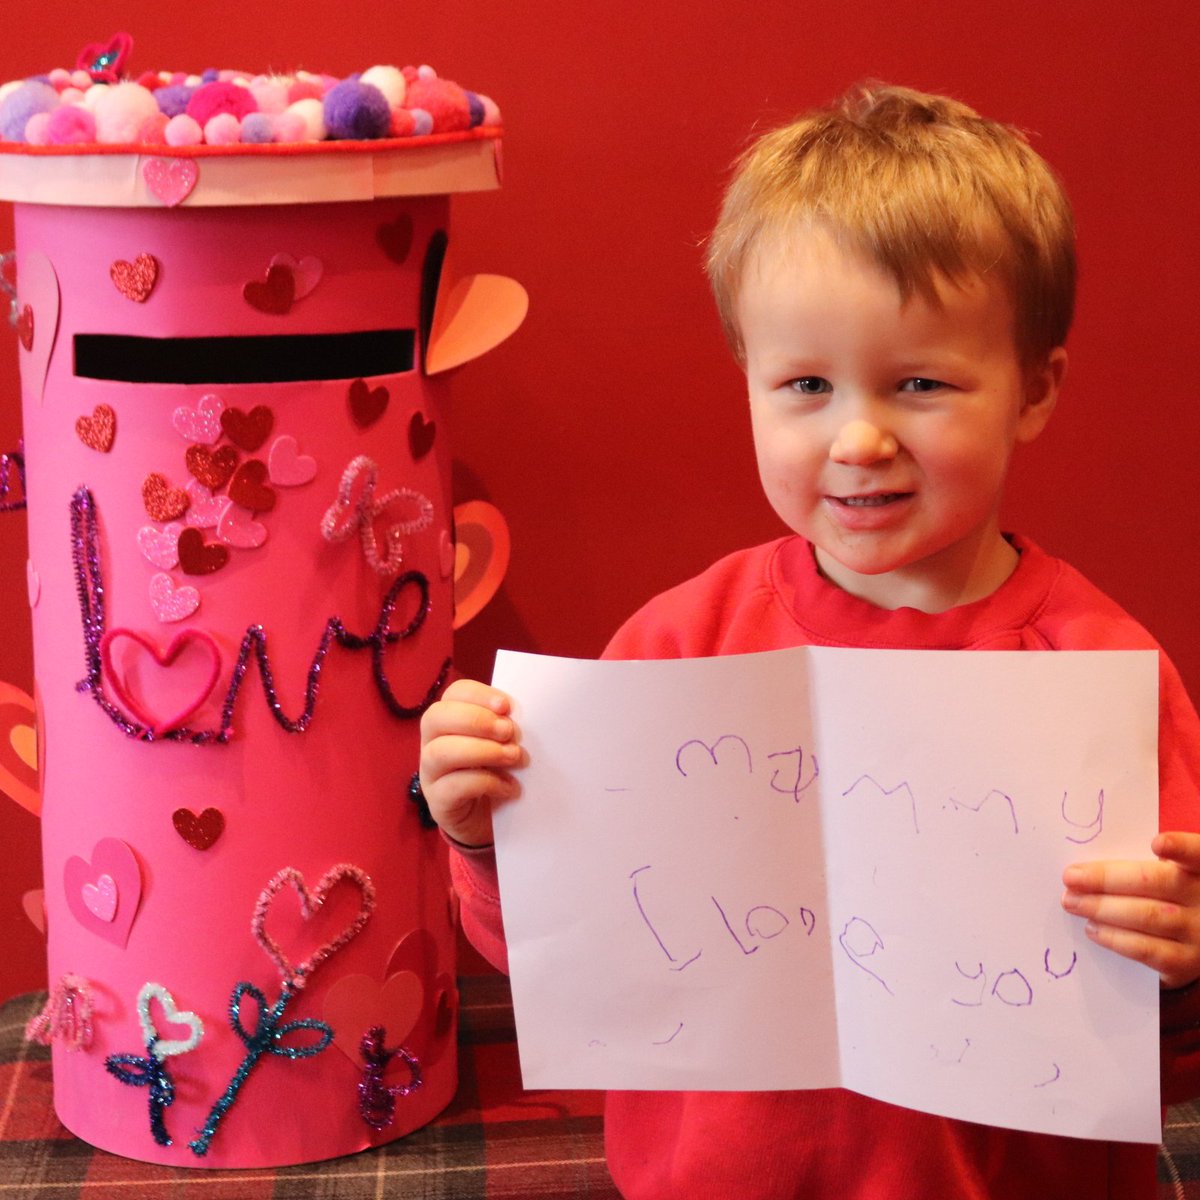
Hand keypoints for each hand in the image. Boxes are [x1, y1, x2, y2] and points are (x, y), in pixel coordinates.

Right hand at [418, 678, 523, 848]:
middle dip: (476, 720)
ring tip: (513, 757)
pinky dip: (486, 783)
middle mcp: (432, 743)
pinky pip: (452, 787)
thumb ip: (505, 728)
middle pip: (436, 717)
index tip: (506, 706)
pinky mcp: (438, 802)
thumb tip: (523, 719)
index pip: (453, 694)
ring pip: (440, 752)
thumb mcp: (502, 745)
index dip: (478, 695)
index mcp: (449, 721)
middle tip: (508, 732)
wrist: (488, 821)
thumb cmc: (497, 773)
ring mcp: (430, 774)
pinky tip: (509, 787)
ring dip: (482, 751)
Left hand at [1061, 831, 1199, 989]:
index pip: (1198, 853)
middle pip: (1157, 883)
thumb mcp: (1170, 875)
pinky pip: (1147, 950)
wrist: (1195, 940)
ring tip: (1072, 902)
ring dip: (1102, 908)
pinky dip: (1115, 938)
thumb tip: (1088, 868)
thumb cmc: (1171, 896)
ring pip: (1148, 916)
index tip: (1157, 843)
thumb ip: (1144, 867)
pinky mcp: (1186, 964)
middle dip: (1107, 879)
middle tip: (1071, 877)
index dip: (1181, 848)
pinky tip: (1093, 929)